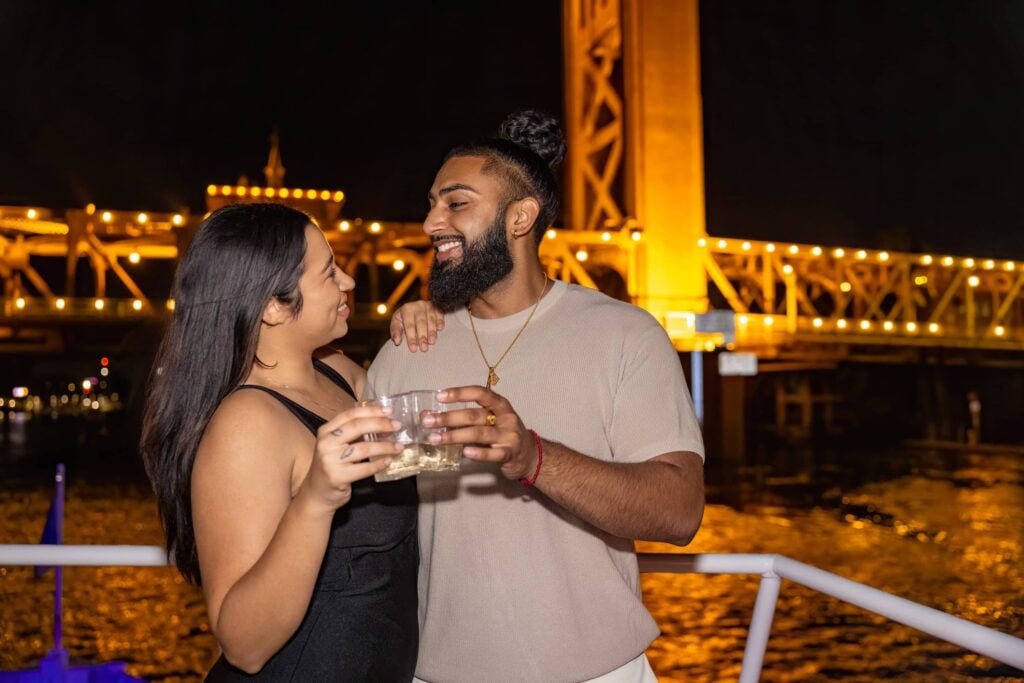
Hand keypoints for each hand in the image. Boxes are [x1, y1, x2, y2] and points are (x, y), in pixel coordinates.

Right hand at [300, 405, 403, 512]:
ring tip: (398, 446)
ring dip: (384, 446)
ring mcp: (330, 460)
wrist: (317, 493)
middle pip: (357, 427)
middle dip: (380, 424)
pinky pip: (363, 468)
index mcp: (326, 431)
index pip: (350, 414)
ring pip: (363, 448)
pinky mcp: (337, 476)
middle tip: (397, 426)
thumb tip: (383, 423)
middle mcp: (326, 443)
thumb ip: (354, 434)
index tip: (388, 411)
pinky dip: (378, 464)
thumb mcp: (337, 445)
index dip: (371, 410)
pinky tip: (388, 461)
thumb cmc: (332, 466)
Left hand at [390, 300, 444, 351]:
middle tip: (424, 348)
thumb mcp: (396, 323)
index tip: (413, 349)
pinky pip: (440, 314)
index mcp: (406, 309)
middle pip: (421, 322)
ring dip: (432, 331)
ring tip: (432, 342)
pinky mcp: (437, 307)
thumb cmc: (404, 318)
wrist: (414, 308)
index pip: (409, 325)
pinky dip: (440, 321)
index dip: (411, 337)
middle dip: (422, 336)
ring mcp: (428, 305)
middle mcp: (418, 305)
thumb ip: (395, 332)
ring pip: (431, 319)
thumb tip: (397, 342)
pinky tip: (440, 329)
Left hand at [421, 386, 538, 481]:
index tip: (440, 396)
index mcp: (500, 405)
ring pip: (479, 434)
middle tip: (427, 421)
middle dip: (448, 417)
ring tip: (435, 439)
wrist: (529, 455)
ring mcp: (509, 436)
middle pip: (474, 415)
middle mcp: (505, 418)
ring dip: (455, 436)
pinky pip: (493, 454)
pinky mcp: (510, 454)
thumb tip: (432, 416)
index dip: (460, 393)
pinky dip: (478, 453)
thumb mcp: (490, 421)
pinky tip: (465, 453)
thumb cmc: (503, 434)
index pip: (480, 393)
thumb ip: (466, 419)